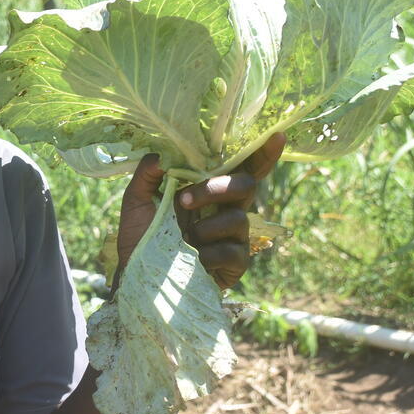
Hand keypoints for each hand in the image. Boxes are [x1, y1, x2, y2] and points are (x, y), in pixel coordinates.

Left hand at [116, 134, 285, 289]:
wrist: (137, 279)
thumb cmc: (140, 238)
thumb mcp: (136, 203)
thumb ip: (147, 176)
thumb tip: (162, 155)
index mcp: (207, 190)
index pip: (239, 168)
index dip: (261, 153)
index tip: (277, 135)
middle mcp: (225, 209)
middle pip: (246, 185)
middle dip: (217, 188)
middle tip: (185, 200)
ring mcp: (234, 237)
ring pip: (240, 218)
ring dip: (207, 225)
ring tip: (184, 237)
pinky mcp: (235, 264)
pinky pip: (234, 250)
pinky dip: (210, 252)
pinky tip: (194, 258)